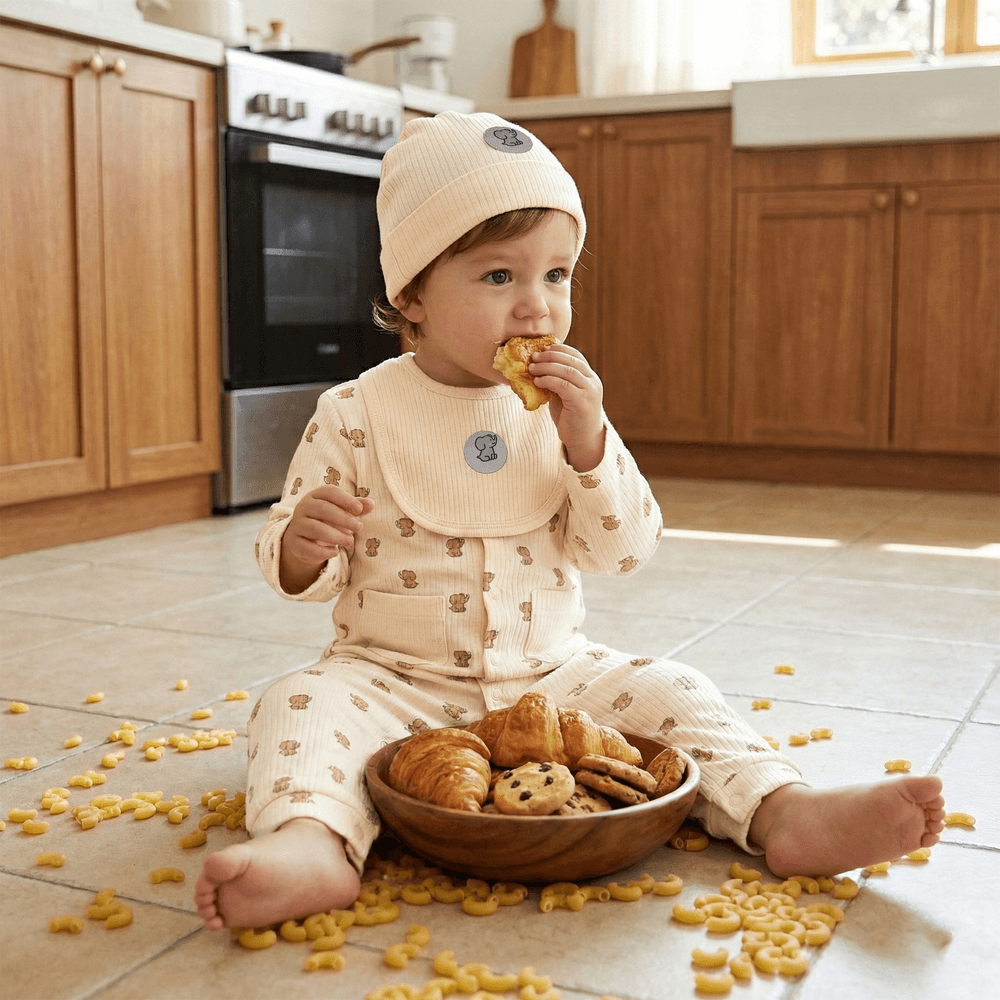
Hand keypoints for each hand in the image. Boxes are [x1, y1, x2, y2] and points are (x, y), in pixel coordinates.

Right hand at [279, 485, 372, 592]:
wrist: (304, 539)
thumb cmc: (327, 520)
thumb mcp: (342, 511)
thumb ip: (356, 507)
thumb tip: (371, 504)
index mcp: (315, 495)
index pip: (330, 492)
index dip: (346, 499)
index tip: (359, 509)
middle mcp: (303, 507)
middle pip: (323, 509)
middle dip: (344, 519)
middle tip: (359, 527)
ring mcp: (297, 525)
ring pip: (316, 529)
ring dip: (336, 536)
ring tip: (349, 541)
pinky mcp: (294, 542)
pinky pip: (308, 547)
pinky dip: (324, 551)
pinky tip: (335, 552)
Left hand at [529, 342, 605, 471]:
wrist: (583, 440)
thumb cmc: (571, 418)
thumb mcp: (565, 395)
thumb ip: (558, 381)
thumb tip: (537, 367)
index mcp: (590, 378)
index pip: (576, 356)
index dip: (560, 349)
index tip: (543, 348)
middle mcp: (593, 382)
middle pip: (571, 360)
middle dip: (550, 356)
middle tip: (534, 357)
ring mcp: (590, 392)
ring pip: (567, 371)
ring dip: (547, 367)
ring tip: (531, 368)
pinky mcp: (582, 402)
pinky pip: (563, 385)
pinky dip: (548, 380)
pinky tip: (537, 381)